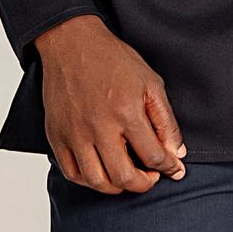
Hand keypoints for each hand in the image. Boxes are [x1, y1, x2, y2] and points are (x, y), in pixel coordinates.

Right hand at [33, 15, 187, 192]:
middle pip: (124, 176)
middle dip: (145, 184)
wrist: (72, 43)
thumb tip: (176, 152)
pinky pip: (72, 173)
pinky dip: (90, 181)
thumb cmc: (112, 60)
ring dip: (118, 187)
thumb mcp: (150, 82)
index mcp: (126, 112)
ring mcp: (75, 134)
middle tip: (152, 177)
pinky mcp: (57, 136)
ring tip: (128, 177)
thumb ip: (165, 120)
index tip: (174, 170)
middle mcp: (99, 127)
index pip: (154, 156)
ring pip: (97, 181)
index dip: (169, 168)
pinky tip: (102, 173)